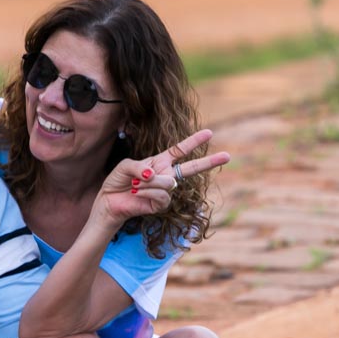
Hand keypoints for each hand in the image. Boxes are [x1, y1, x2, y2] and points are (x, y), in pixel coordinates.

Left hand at [95, 128, 230, 224]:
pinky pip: (161, 195)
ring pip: (168, 182)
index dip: (193, 142)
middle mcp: (166, 175)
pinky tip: (138, 193)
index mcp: (160, 162)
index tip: (209, 132)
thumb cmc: (118, 182)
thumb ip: (140, 168)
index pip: (180, 150)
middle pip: (192, 168)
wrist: (110, 202)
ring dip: (148, 183)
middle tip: (227, 155)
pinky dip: (148, 192)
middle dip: (210, 161)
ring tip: (136, 186)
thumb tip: (157, 177)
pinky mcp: (161, 204)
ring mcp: (165, 190)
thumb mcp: (126, 166)